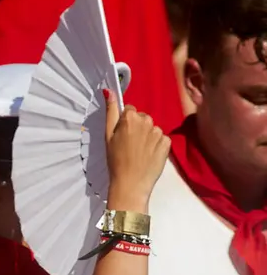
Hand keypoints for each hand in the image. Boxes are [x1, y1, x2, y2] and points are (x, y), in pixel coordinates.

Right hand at [104, 90, 169, 209]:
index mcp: (130, 118)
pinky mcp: (167, 143)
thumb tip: (109, 91)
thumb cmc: (115, 160)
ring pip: (152, 129)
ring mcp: (159, 132)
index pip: (129, 110)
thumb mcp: (108, 135)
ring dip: (146, 136)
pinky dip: (155, 145)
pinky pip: (161, 138)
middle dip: (137, 128)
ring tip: (138, 152)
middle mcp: (147, 121)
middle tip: (128, 145)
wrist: (131, 183)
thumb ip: (110, 111)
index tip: (121, 136)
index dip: (124, 123)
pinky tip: (148, 155)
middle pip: (142, 118)